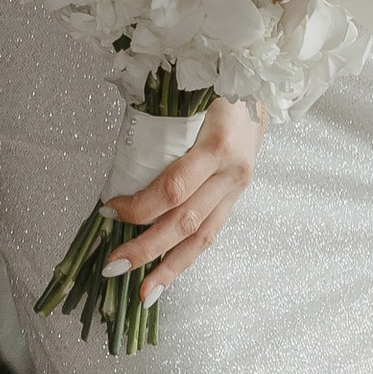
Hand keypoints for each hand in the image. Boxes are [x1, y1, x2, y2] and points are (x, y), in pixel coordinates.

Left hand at [102, 98, 264, 300]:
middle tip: (112, 266)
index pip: (175, 187)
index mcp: (218, 143)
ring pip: (203, 237)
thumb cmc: (216, 78)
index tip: (108, 209)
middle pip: (186, 221)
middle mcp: (232, 171)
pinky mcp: (239, 194)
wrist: (264, 78)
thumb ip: (159, 117)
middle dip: (147, 248)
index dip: (140, 204)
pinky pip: (212, 230)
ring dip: (170, 268)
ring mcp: (238, 186)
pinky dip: (188, 254)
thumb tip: (119, 155)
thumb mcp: (190, 90)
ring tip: (143, 294)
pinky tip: (167, 271)